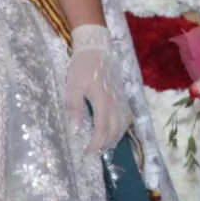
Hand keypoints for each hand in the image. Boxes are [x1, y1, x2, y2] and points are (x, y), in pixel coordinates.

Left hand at [65, 24, 131, 154]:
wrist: (97, 48)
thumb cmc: (82, 66)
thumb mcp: (73, 85)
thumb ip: (74, 108)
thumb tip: (74, 130)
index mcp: (102, 100)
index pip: (102, 128)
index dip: (96, 142)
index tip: (88, 152)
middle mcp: (115, 102)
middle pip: (115, 129)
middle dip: (105, 143)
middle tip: (94, 152)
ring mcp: (121, 99)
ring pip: (123, 124)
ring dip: (115, 137)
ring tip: (104, 145)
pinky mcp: (122, 95)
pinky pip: (127, 116)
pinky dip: (122, 127)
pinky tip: (115, 131)